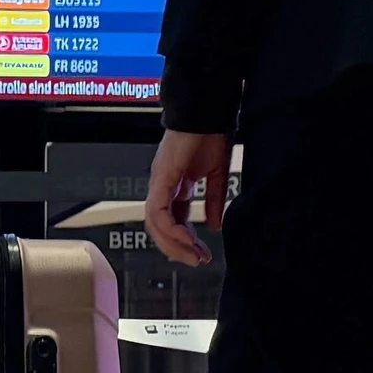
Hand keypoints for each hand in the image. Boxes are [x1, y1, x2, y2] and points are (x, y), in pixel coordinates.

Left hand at [144, 129, 230, 267]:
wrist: (207, 111)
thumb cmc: (210, 132)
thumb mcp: (216, 175)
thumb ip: (214, 201)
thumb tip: (214, 226)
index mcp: (174, 184)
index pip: (172, 221)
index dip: (186, 240)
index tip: (202, 253)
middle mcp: (162, 185)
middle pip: (159, 228)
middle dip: (178, 248)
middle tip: (196, 261)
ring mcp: (159, 182)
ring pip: (155, 225)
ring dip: (174, 244)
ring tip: (193, 255)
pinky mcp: (161, 178)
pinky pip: (160, 213)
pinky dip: (172, 230)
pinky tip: (188, 239)